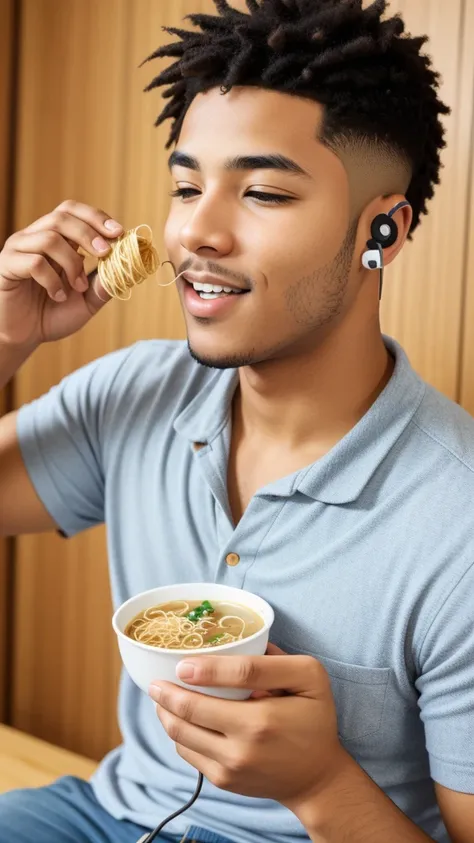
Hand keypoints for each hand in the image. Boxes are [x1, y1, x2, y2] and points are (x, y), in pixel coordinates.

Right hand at [0, 199, 123, 347]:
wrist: (24, 337)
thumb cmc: (52, 314)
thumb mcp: (86, 301)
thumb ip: (104, 285)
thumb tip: (127, 268)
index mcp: (54, 239)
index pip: (73, 212)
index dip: (96, 218)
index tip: (119, 233)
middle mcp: (34, 237)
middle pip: (62, 217)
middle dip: (88, 233)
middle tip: (105, 252)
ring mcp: (18, 249)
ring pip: (49, 238)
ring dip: (71, 263)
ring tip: (77, 287)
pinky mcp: (6, 265)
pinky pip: (33, 262)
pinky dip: (52, 280)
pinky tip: (57, 296)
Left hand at [149, 644, 348, 811]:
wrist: (316, 778)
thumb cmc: (314, 720)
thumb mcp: (309, 679)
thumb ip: (275, 661)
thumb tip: (236, 646)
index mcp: (266, 716)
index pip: (229, 682)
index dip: (202, 670)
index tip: (180, 664)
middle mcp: (244, 744)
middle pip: (191, 712)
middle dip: (166, 694)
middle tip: (155, 681)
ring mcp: (230, 766)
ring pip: (181, 735)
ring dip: (166, 713)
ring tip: (162, 697)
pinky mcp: (223, 780)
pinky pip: (188, 752)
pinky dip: (178, 733)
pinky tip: (179, 718)